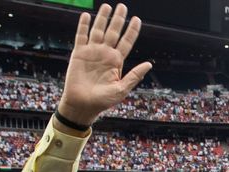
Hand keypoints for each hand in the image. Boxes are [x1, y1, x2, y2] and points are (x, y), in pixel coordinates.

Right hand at [57, 3, 152, 126]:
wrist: (82, 105)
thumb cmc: (102, 101)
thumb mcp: (121, 89)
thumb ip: (134, 75)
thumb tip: (149, 64)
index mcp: (117, 62)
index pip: (126, 42)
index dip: (132, 31)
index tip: (137, 19)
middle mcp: (105, 54)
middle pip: (113, 32)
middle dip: (118, 20)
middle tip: (123, 7)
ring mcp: (92, 52)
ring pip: (98, 30)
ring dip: (102, 18)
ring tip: (107, 6)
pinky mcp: (79, 54)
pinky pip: (81, 36)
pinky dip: (83, 26)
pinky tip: (86, 16)